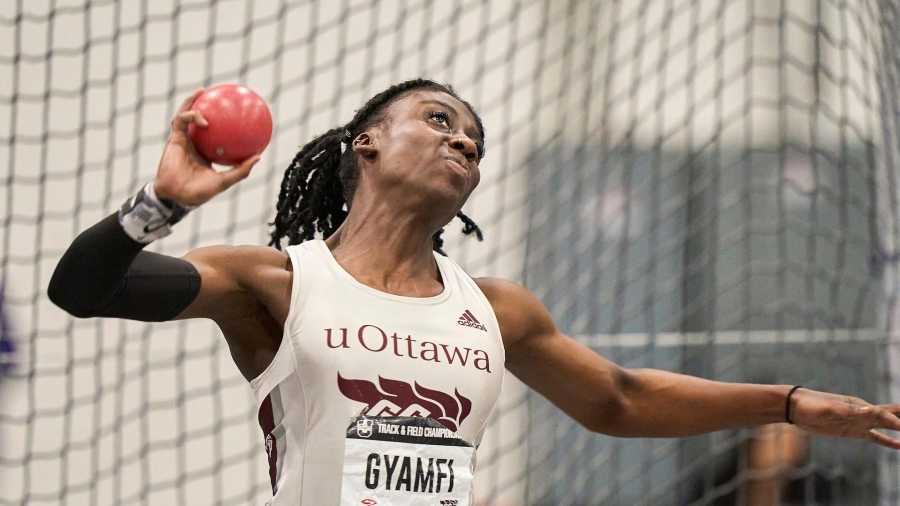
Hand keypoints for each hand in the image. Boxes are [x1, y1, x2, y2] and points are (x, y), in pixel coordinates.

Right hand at [154, 88, 260, 205]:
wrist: (178, 196)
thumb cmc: (200, 191)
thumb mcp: (225, 180)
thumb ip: (241, 170)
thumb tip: (258, 157)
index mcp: (205, 152)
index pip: (215, 134)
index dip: (222, 123)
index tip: (234, 113)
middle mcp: (194, 143)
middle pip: (199, 120)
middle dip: (205, 105)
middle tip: (218, 95)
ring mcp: (183, 140)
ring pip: (186, 115)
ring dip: (193, 102)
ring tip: (202, 91)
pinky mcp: (175, 139)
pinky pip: (181, 121)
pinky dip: (190, 115)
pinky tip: (200, 114)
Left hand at [790, 388, 899, 448]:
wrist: (796, 407)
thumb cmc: (811, 405)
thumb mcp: (828, 408)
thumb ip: (848, 410)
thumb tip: (869, 409)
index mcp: (859, 406)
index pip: (884, 415)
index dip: (897, 423)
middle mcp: (864, 412)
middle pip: (892, 415)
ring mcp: (860, 422)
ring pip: (887, 425)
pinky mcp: (853, 431)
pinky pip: (876, 437)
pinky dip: (888, 441)